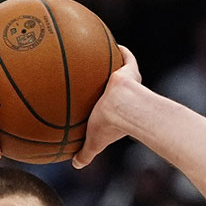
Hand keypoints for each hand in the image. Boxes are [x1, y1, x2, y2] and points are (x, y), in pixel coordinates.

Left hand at [73, 45, 139, 168]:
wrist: (124, 109)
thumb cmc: (110, 126)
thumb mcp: (95, 142)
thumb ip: (86, 153)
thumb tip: (76, 164)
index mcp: (118, 113)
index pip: (112, 109)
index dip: (108, 107)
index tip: (100, 105)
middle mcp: (126, 97)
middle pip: (118, 89)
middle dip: (112, 86)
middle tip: (99, 81)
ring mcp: (129, 83)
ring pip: (122, 72)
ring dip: (115, 65)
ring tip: (101, 57)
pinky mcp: (129, 70)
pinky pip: (126, 56)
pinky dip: (121, 50)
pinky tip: (109, 41)